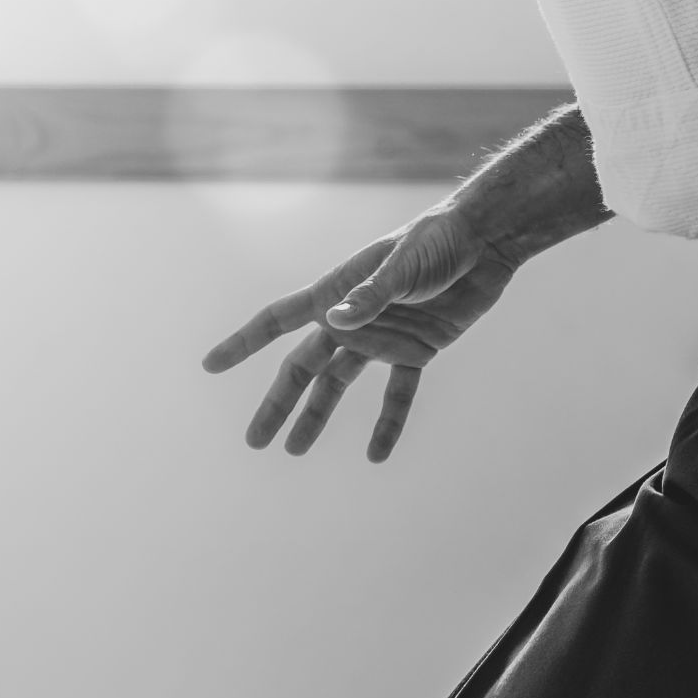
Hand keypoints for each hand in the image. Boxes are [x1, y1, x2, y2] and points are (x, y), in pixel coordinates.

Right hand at [201, 205, 522, 461]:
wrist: (486, 241)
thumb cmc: (438, 241)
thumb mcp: (403, 267)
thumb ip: (371, 296)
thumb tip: (334, 322)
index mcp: (336, 293)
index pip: (278, 321)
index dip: (244, 342)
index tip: (210, 365)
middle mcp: (353, 319)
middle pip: (303, 367)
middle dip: (278, 403)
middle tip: (255, 442)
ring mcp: (384, 337)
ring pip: (339, 385)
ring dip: (318, 416)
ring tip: (295, 451)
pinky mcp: (418, 350)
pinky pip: (398, 394)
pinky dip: (389, 424)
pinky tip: (376, 456)